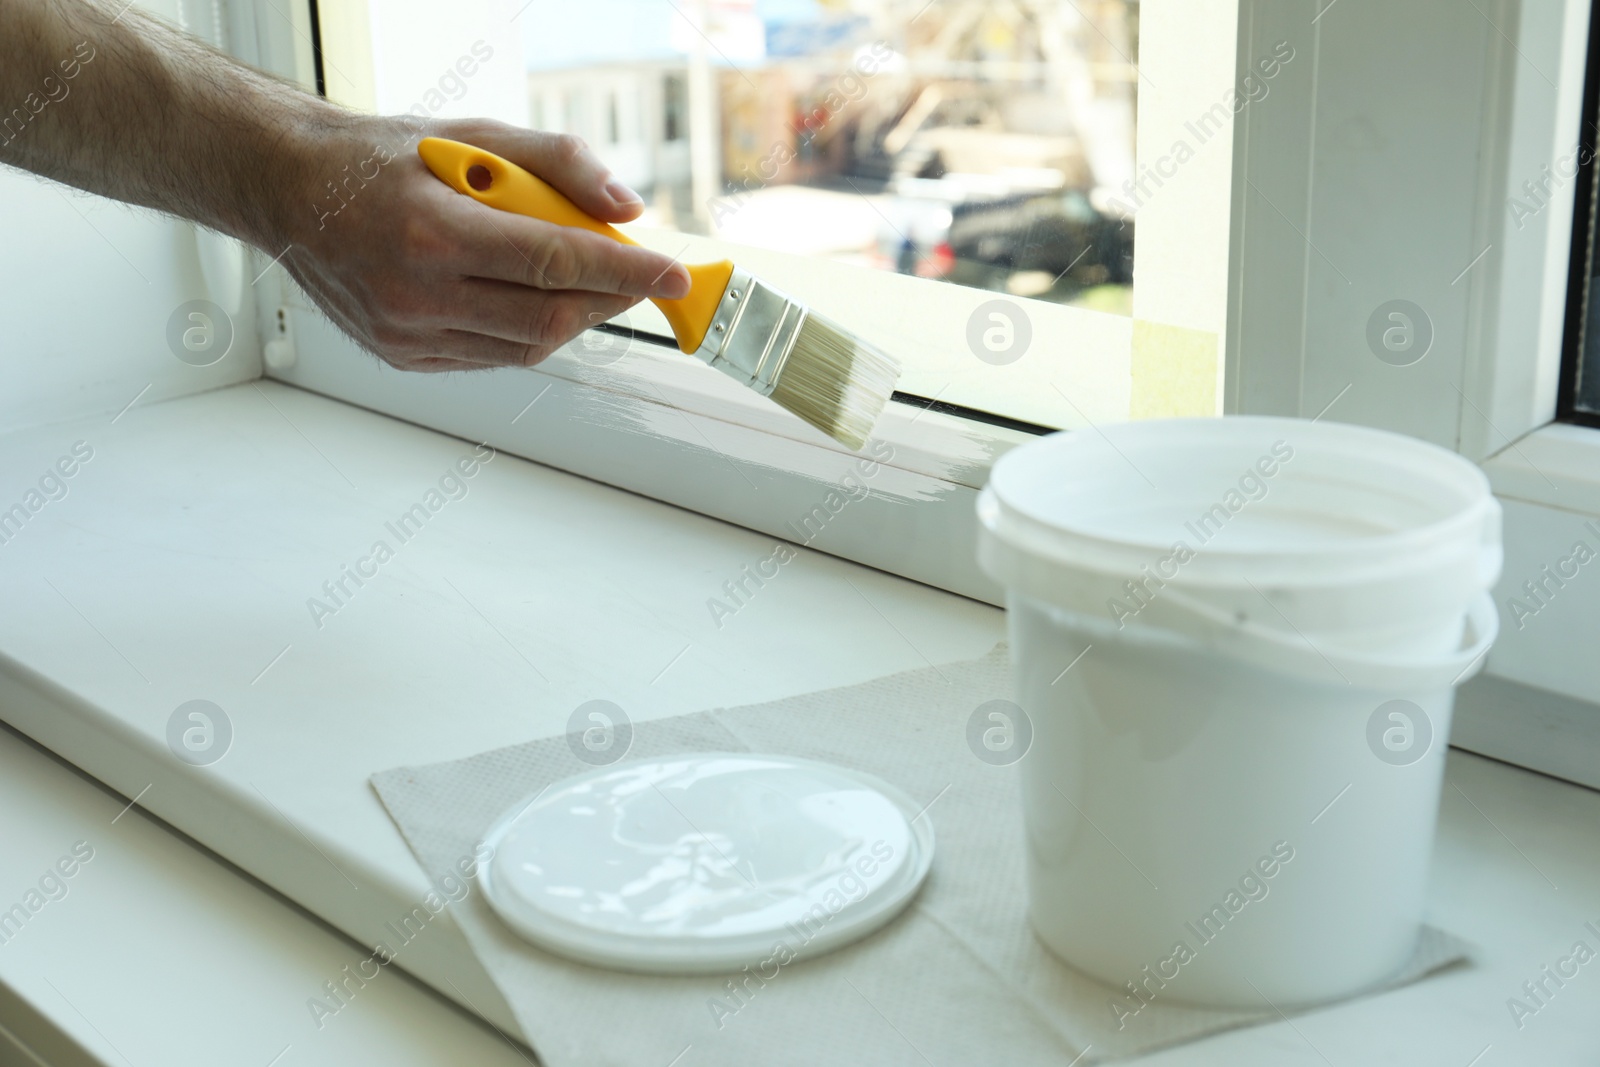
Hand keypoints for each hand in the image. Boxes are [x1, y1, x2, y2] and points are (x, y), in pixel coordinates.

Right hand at [282, 116, 690, 371]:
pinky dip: (527, 330)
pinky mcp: (404, 358)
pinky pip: (492, 356)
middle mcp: (416, 294)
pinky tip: (529, 298)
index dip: (624, 271)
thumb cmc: (381, 160)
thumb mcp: (470, 135)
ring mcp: (407, 336)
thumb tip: (626, 207)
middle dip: (608, 299)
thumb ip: (556, 162)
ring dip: (573, 317)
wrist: (291, 192)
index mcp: (432, 232)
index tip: (672, 273)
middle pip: (548, 315)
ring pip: (526, 346)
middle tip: (637, 277)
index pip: (554, 261)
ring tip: (587, 283)